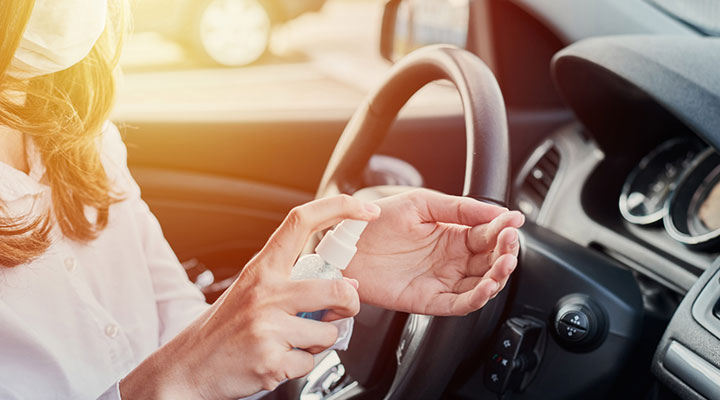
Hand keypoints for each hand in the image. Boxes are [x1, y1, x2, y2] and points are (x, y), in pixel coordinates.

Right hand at [119, 195, 380, 398]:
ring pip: (328, 333)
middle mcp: (265, 292)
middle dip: (349, 305)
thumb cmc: (224, 329)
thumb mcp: (253, 292)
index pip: (303, 221)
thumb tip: (348, 285)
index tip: (366, 209)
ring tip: (291, 342)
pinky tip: (277, 360)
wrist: (186, 368)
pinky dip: (300, 366)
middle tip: (338, 312)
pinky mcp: (270, 360)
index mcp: (262, 268)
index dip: (340, 208)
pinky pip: (310, 363)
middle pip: (337, 288)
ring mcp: (267, 326)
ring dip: (318, 342)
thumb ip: (295, 284)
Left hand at [345, 189, 523, 315]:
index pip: (488, 235)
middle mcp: (451, 260)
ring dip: (498, 276)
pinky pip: (460, 304)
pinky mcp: (429, 300)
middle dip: (506, 253)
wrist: (345, 244)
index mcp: (453, 234)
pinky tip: (487, 286)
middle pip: (491, 261)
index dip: (503, 230)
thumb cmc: (377, 222)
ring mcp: (442, 281)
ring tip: (504, 263)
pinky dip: (477, 298)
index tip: (514, 222)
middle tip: (510, 243)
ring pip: (482, 284)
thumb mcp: (422, 204)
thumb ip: (460, 208)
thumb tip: (499, 212)